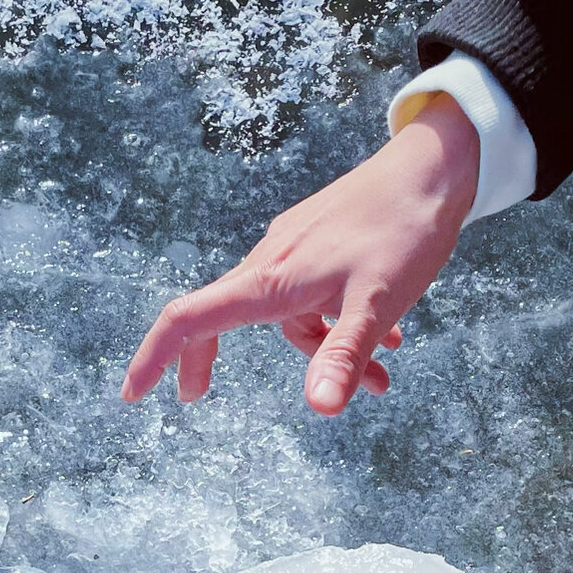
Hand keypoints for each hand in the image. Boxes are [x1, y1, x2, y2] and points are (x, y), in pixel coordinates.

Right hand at [122, 95, 479, 414]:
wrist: (439, 163)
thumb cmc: (406, 229)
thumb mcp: (378, 303)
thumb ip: (344, 356)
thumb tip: (319, 409)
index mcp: (271, 280)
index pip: (190, 318)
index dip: (154, 357)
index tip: (132, 392)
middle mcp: (272, 262)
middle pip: (223, 316)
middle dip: (212, 359)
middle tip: (197, 397)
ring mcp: (296, 249)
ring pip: (288, 315)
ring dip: (324, 351)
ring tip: (382, 378)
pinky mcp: (320, 241)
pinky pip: (314, 296)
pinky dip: (341, 324)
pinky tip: (391, 338)